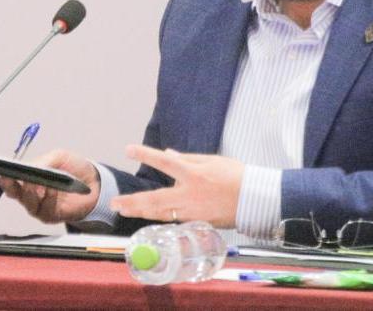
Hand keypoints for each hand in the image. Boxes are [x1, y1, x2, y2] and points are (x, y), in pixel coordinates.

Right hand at [0, 149, 99, 222]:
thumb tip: (27, 168)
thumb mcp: (58, 157)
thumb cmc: (75, 167)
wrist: (96, 184)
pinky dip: (43, 197)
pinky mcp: (48, 215)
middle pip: (12, 191)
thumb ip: (42, 161)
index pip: (7, 178)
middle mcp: (29, 192)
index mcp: (27, 176)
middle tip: (3, 177)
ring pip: (24, 200)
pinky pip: (41, 208)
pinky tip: (46, 189)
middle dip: (6, 184)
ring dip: (23, 191)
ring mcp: (38, 205)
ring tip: (25, 181)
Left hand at [110, 144, 243, 227]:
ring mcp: (193, 212)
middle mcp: (190, 194)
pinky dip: (158, 219)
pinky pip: (174, 221)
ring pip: (161, 214)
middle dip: (133, 201)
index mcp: (194, 174)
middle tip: (115, 202)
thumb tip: (167, 156)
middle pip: (155, 199)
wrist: (257, 200)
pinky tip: (146, 217)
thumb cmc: (237, 177)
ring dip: (140, 212)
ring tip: (123, 210)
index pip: (164, 163)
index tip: (128, 149)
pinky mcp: (197, 223)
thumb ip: (187, 159)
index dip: (145, 155)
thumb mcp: (212, 161)